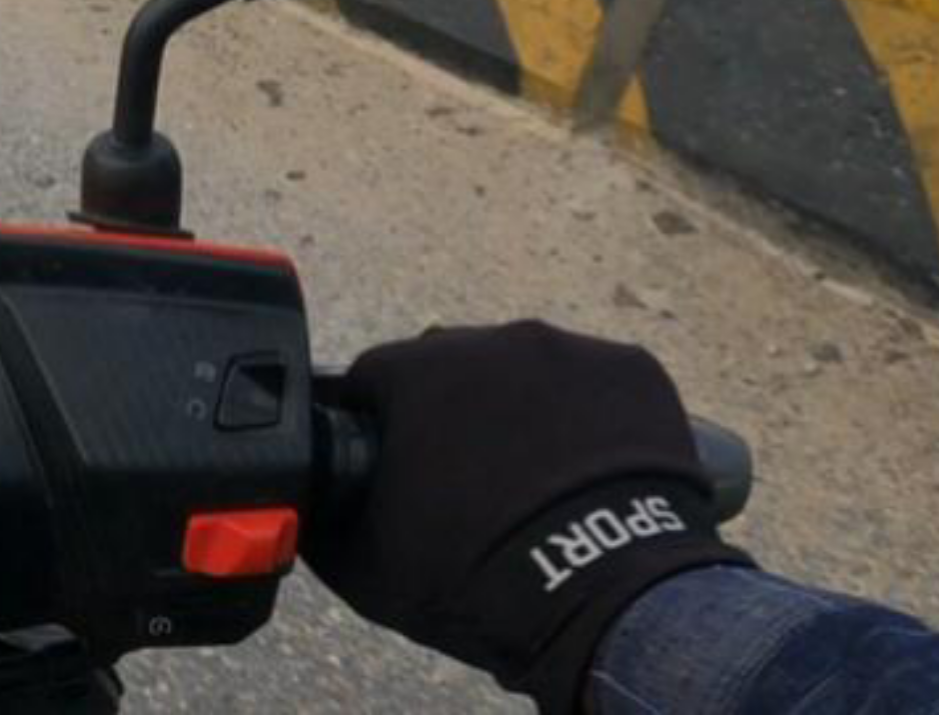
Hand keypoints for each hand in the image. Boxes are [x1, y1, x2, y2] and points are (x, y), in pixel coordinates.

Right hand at [306, 323, 743, 713]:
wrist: (607, 599)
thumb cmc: (474, 575)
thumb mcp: (362, 562)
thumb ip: (320, 513)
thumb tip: (305, 497)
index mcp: (413, 370)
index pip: (372, 382)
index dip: (379, 428)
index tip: (398, 474)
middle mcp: (489, 339)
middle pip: (452, 368)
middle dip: (452, 412)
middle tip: (469, 482)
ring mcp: (569, 349)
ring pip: (525, 371)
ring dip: (521, 409)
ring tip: (538, 479)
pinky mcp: (634, 370)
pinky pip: (593, 385)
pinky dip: (588, 417)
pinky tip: (590, 469)